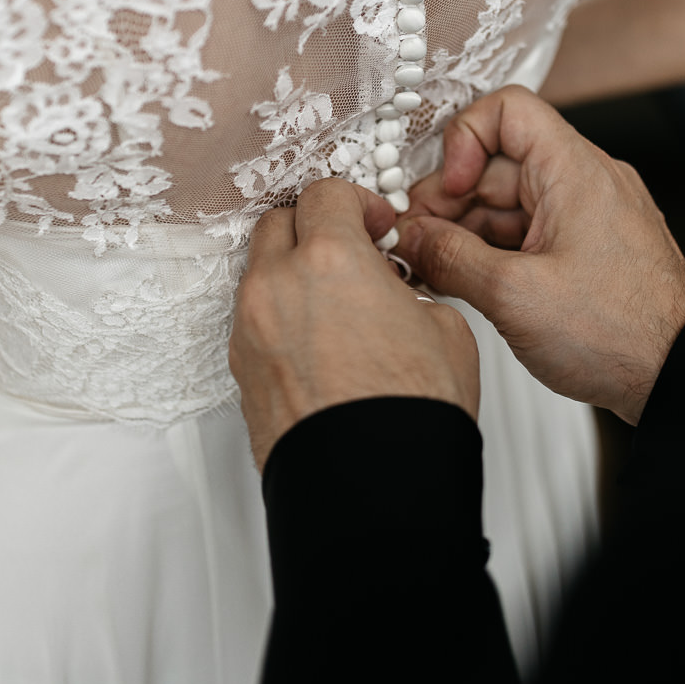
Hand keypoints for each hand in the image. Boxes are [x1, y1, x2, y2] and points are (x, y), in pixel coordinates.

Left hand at [230, 179, 480, 469]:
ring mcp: (250, 332)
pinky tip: (321, 349)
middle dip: (315, 229)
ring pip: (260, 276)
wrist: (374, 489)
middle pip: (278, 224)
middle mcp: (277, 288)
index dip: (357, 203)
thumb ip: (408, 292)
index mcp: (328, 260)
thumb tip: (394, 296)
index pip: (325, 194)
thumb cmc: (410, 414)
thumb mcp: (443, 328)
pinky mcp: (241, 375)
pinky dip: (281, 322)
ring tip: (338, 310)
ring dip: (293, 277)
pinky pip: (255, 325)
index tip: (376, 226)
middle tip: (352, 253)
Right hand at [396, 87, 684, 425]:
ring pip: (508, 204)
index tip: (445, 190)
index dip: (463, 141)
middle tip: (416, 243)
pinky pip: (527, 233)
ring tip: (435, 271)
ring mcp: (587, 218)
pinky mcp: (587, 251)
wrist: (679, 375)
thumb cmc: (623, 332)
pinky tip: (466, 284)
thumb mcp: (514, 294)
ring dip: (466, 232)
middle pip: (498, 164)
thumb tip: (409, 239)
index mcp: (575, 170)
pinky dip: (493, 252)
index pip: (507, 111)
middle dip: (450, 201)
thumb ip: (450, 257)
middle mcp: (585, 183)